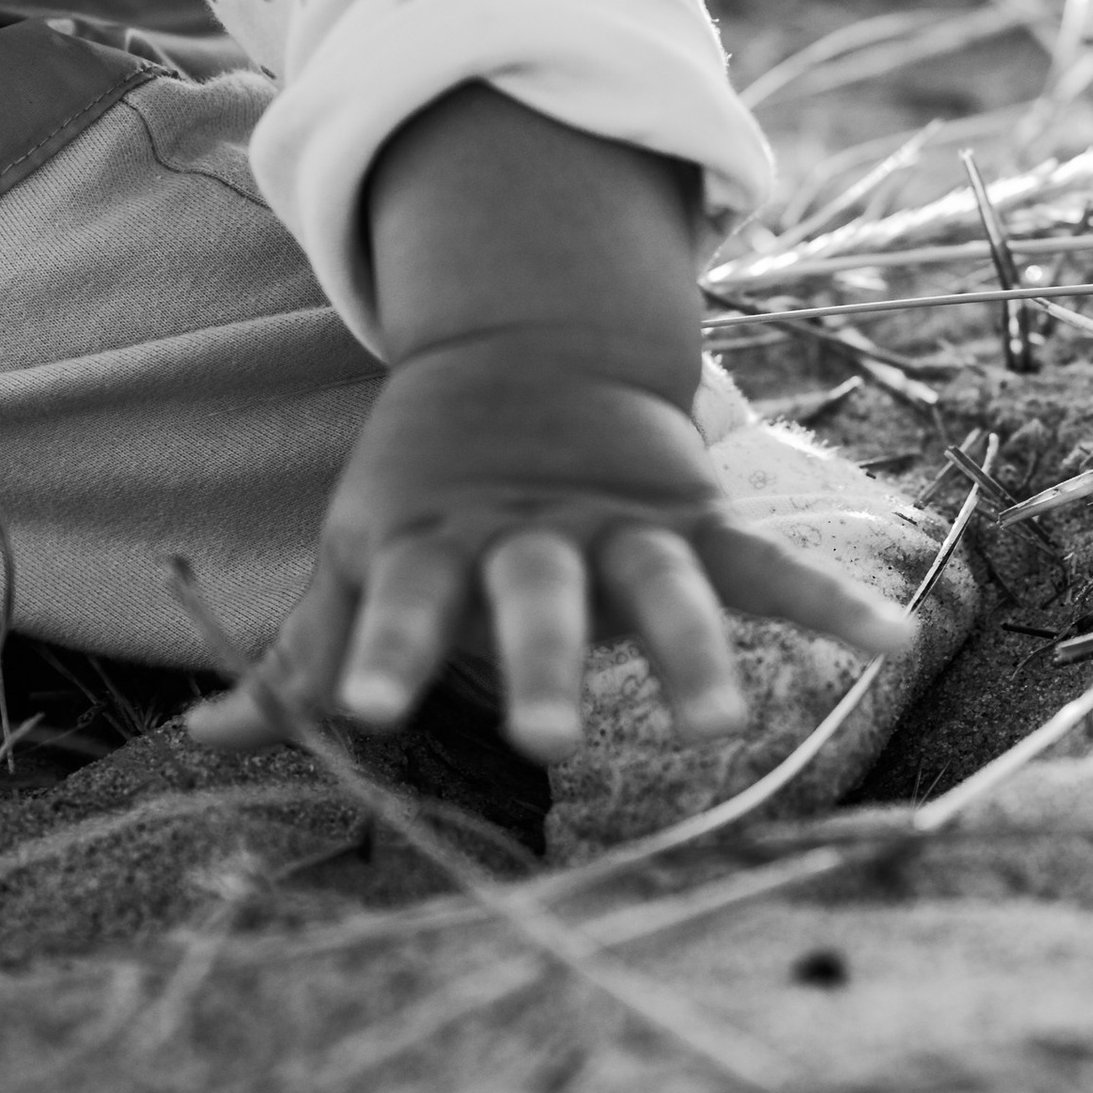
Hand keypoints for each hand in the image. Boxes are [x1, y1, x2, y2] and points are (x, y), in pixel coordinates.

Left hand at [186, 326, 919, 761]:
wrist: (529, 352)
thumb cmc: (426, 489)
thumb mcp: (356, 552)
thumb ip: (303, 652)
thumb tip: (201, 736)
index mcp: (431, 545)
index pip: (393, 605)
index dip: (378, 654)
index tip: (365, 712)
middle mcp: (528, 536)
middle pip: (536, 598)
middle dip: (543, 663)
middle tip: (548, 740)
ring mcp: (618, 526)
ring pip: (661, 589)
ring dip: (693, 656)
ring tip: (723, 731)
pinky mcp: (691, 518)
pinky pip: (765, 567)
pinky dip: (828, 603)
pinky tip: (890, 645)